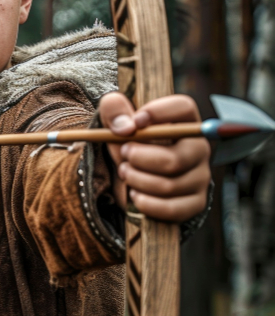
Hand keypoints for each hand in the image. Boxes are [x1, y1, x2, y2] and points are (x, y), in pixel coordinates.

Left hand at [98, 92, 210, 222]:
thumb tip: (124, 127)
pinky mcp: (196, 202)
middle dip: (140, 158)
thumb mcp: (117, 123)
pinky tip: (135, 194)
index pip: (184, 107)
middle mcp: (199, 148)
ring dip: (137, 180)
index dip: (159, 112)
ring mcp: (201, 177)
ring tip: (125, 172)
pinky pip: (171, 208)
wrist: (136, 177)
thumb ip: (114, 110)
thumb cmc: (130, 144)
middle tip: (124, 154)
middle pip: (175, 159)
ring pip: (168, 186)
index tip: (136, 122)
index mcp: (184, 121)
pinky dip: (146, 203)